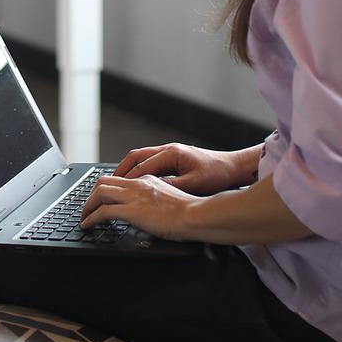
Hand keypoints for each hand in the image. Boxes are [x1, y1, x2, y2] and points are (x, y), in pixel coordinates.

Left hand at [80, 173, 199, 239]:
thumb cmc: (190, 212)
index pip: (120, 180)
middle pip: (103, 182)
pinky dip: (91, 218)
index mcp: (147, 180)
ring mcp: (133, 196)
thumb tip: (149, 212)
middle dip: (91, 195)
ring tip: (84, 217)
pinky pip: (103, 212)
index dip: (106, 189)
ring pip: (99, 193)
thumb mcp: (169, 199)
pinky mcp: (131, 211)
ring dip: (87, 206)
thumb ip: (156, 201)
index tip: (100, 198)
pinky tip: (88, 225)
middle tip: (87, 207)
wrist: (195, 214)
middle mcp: (137, 184)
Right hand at [112, 143, 244, 194]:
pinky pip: (149, 162)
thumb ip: (172, 186)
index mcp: (171, 153)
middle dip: (120, 170)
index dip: (127, 179)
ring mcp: (170, 153)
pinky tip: (136, 183)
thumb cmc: (217, 174)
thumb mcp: (194, 184)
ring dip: (128, 169)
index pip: (142, 166)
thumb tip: (151, 191)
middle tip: (108, 184)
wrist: (233, 168)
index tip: (114, 189)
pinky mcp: (174, 158)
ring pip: (141, 158)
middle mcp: (168, 150)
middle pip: (135, 157)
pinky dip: (138, 171)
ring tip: (117, 183)